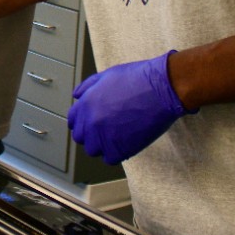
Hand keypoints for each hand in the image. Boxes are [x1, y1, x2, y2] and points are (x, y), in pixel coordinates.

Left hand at [67, 52, 190, 163]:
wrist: (161, 89)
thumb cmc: (137, 79)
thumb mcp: (107, 75)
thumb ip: (88, 86)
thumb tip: (76, 96)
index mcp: (85, 104)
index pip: (73, 121)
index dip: (83, 121)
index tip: (94, 122)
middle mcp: (90, 122)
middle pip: (81, 138)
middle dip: (92, 134)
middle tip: (109, 129)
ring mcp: (103, 137)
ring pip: (94, 150)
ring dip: (103, 145)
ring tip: (119, 136)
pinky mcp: (119, 149)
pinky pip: (110, 159)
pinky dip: (117, 154)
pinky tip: (127, 143)